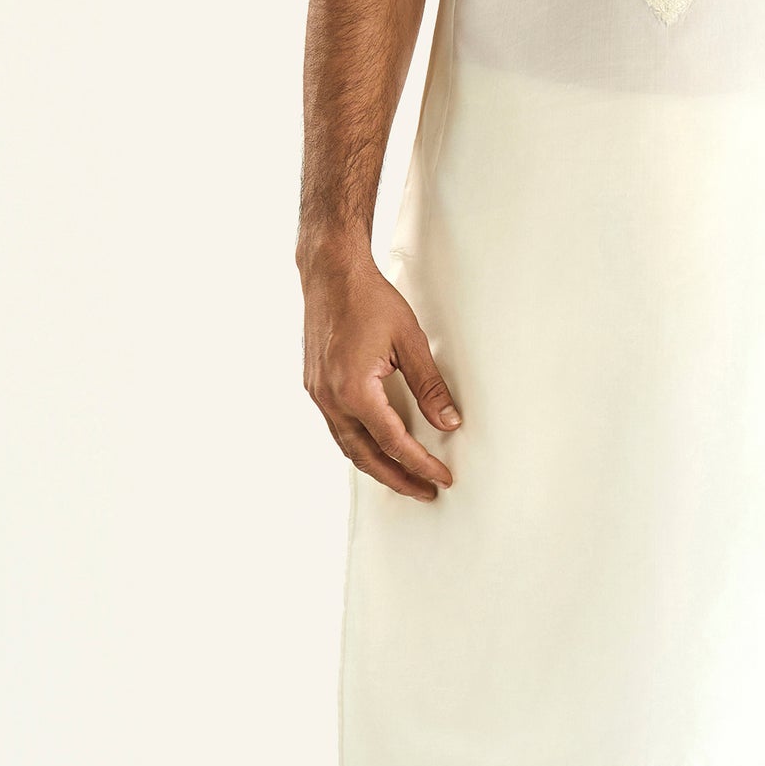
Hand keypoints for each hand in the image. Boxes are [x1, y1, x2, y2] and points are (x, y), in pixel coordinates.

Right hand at [302, 246, 461, 499]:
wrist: (330, 273)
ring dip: (376, 467)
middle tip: (425, 492)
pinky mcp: (315, 386)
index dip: (420, 464)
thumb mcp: (410, 341)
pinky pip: (337, 429)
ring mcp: (318, 394)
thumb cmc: (369, 299)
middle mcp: (330, 399)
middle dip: (397, 479)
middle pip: (366, 456)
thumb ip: (430, 386)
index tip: (441, 478)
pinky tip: (376, 448)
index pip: (394, 443)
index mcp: (354, 390)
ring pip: (348, 446)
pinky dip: (359, 445)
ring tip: (404, 479)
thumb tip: (449, 422)